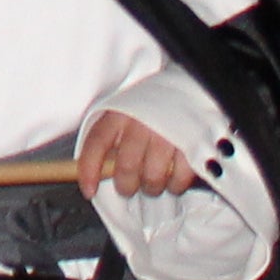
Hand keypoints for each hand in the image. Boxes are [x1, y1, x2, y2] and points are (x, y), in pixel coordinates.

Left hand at [76, 107, 195, 199]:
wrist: (191, 88)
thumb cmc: (150, 109)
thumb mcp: (123, 113)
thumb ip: (109, 139)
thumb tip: (94, 171)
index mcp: (119, 114)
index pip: (96, 143)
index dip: (89, 170)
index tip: (88, 190)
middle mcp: (140, 123)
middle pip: (126, 167)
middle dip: (125, 186)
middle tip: (128, 187)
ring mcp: (167, 134)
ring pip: (152, 178)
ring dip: (151, 187)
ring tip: (152, 181)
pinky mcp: (191, 144)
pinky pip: (179, 178)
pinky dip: (175, 185)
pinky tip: (173, 179)